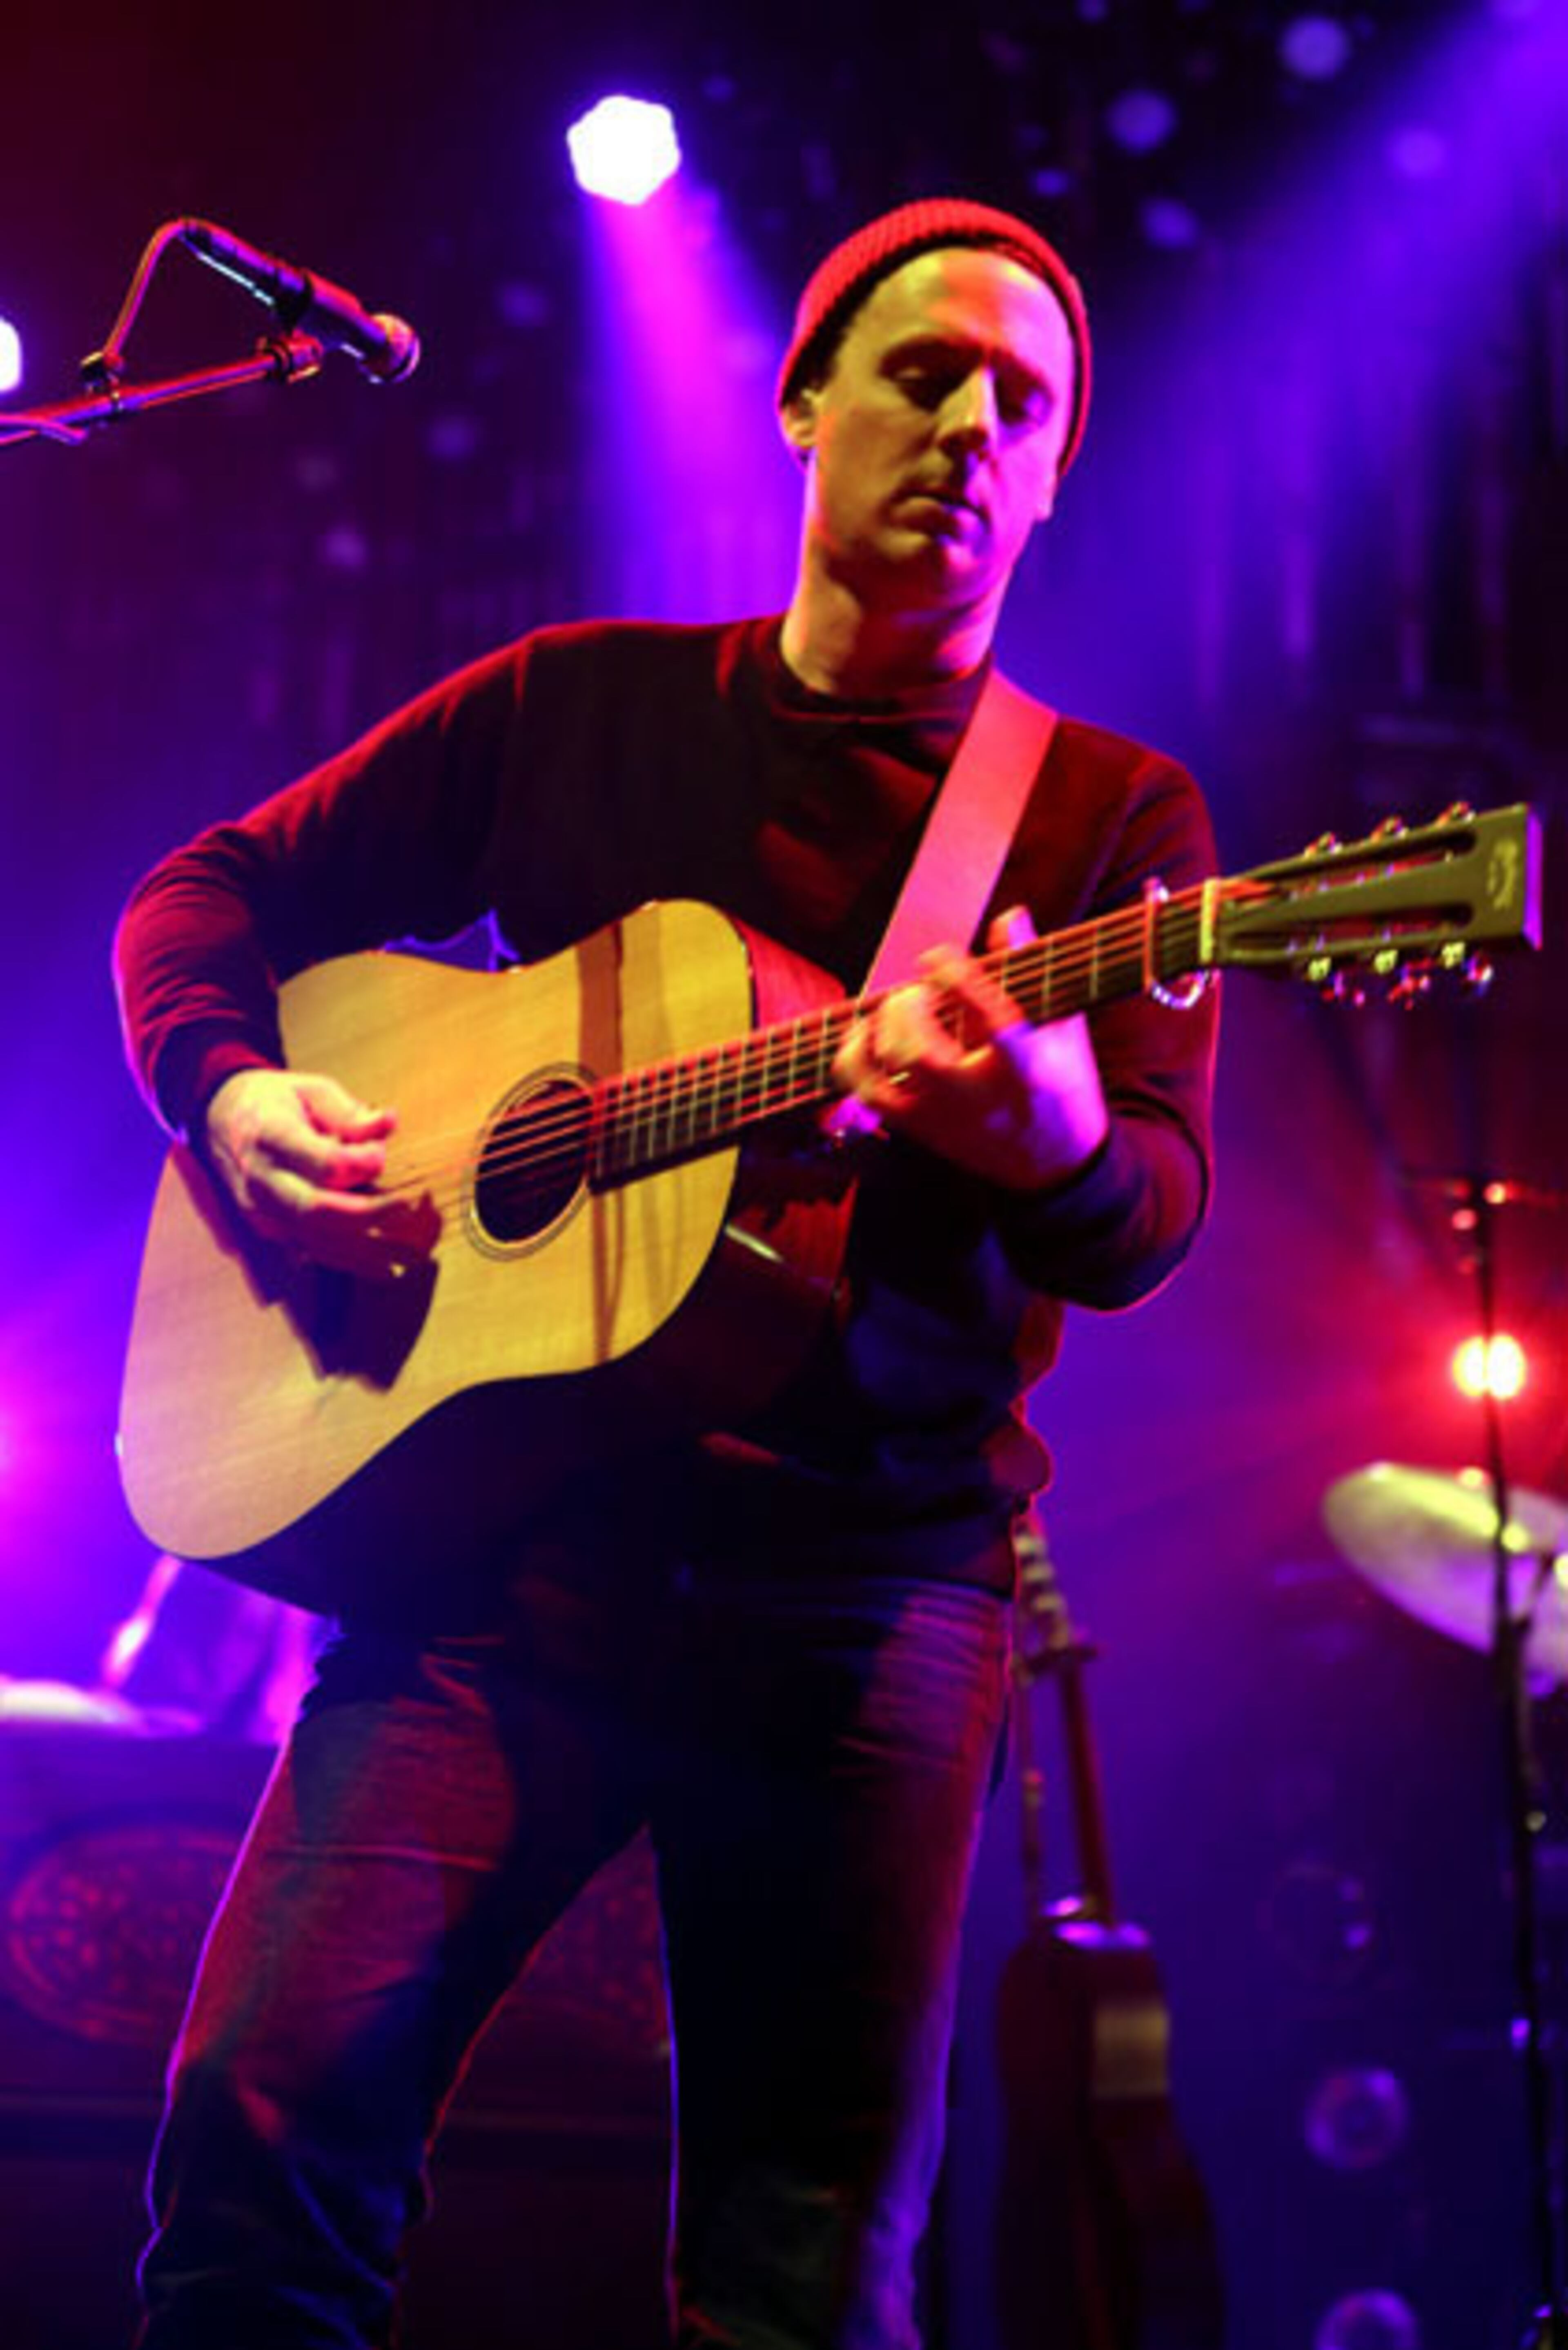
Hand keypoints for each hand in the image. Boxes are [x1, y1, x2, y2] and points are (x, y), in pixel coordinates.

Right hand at [204, 1067, 437, 1277]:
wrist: (222, 1121)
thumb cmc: (276, 1101)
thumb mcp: (309, 1089)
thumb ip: (348, 1111)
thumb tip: (389, 1124)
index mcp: (269, 1135)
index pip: (318, 1162)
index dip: (357, 1163)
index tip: (382, 1154)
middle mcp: (261, 1179)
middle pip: (314, 1209)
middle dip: (366, 1215)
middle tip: (407, 1208)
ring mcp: (261, 1211)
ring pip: (315, 1239)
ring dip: (366, 1251)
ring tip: (412, 1256)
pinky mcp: (268, 1229)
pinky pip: (311, 1250)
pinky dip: (349, 1262)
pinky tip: (386, 1269)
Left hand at [831, 908, 1108, 1190]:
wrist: (1058, 1165)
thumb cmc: (1063, 1083)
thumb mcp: (1062, 1026)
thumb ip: (1029, 969)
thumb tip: (1009, 914)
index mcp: (1028, 1070)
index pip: (989, 1019)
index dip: (957, 979)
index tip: (937, 956)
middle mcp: (980, 1100)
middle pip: (920, 1054)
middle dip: (907, 1010)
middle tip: (918, 993)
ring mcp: (944, 1120)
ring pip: (883, 1080)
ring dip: (873, 1035)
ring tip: (890, 1013)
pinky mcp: (920, 1130)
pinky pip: (867, 1096)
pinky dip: (857, 1061)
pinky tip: (871, 1036)